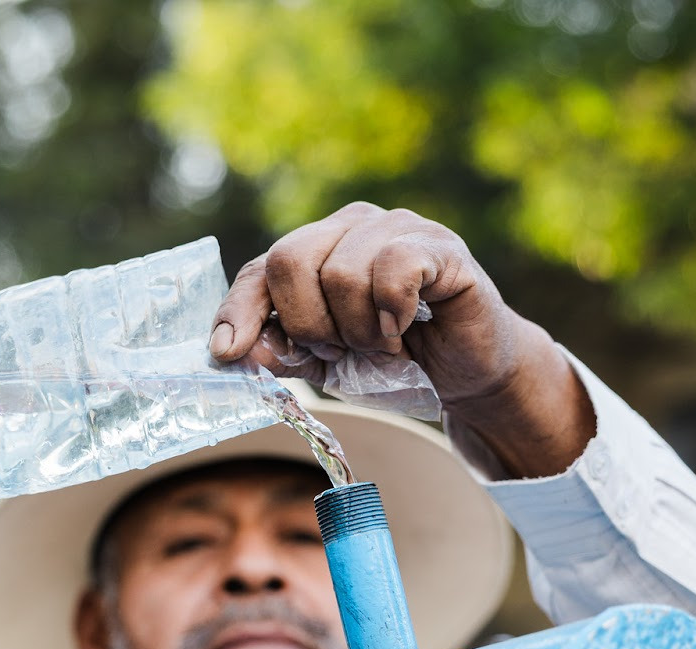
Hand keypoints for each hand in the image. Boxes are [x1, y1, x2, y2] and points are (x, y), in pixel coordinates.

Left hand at [210, 202, 593, 477]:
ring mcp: (398, 228)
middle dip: (307, 325)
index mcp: (317, 248)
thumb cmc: (395, 362)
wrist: (467, 374)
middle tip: (342, 350)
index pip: (259, 269)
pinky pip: (392, 269)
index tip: (228, 352)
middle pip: (289, 260)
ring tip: (384, 344)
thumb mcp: (326, 364)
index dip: (238, 310)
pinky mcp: (439, 246)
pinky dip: (390, 312)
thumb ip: (282, 352)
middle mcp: (352, 226)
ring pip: (340, 273)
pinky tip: (405, 327)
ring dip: (358, 331)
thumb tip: (233, 350)